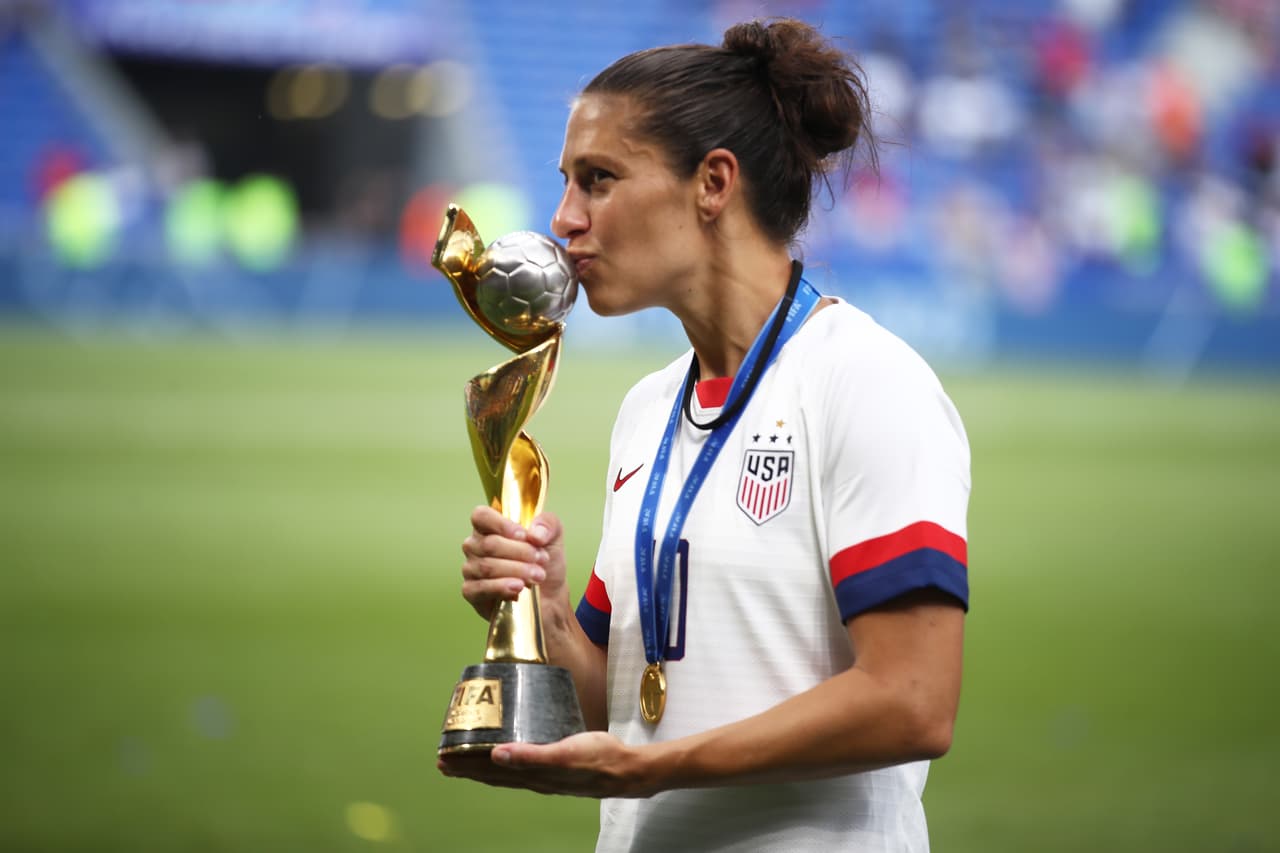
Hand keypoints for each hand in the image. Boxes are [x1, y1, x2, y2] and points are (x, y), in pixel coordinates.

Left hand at [437, 732, 657, 798]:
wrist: (626, 770)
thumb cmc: (598, 760)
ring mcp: (545, 773)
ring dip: (484, 765)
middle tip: (444, 758)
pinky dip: (507, 760)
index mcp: (533, 775)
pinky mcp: (556, 764)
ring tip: (466, 757)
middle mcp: (535, 777)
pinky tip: (507, 752)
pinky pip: (522, 763)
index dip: (466, 766)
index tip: (444, 758)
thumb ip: (531, 755)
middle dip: (468, 766)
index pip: (490, 772)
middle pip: (493, 773)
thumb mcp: (563, 754)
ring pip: (506, 771)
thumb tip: (496, 754)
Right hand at [460, 507, 568, 619]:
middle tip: (542, 560)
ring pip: (487, 566)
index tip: (524, 535)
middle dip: (520, 553)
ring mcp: (471, 569)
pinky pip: (480, 587)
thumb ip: (547, 524)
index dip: (501, 524)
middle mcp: (476, 546)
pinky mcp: (472, 592)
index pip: (481, 516)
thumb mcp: (553, 536)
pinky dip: (501, 587)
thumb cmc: (545, 562)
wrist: (550, 595)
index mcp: (490, 527)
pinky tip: (518, 588)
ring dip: (517, 571)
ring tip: (538, 576)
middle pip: (490, 544)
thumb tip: (534, 534)